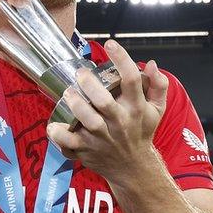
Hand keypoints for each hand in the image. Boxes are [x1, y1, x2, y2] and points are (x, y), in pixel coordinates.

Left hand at [46, 40, 168, 182]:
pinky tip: (54, 124)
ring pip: (87, 121)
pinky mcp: (86, 150)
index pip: (132, 80)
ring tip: (68, 93)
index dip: (122, 59)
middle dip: (90, 85)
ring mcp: (102, 138)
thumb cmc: (141, 132)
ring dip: (75, 105)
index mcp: (136, 108)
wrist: (133, 168)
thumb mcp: (156, 110)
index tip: (110, 44)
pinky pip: (69, 143)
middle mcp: (120, 123)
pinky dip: (59, 135)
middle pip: (104, 102)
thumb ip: (158, 85)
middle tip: (81, 73)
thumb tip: (152, 64)